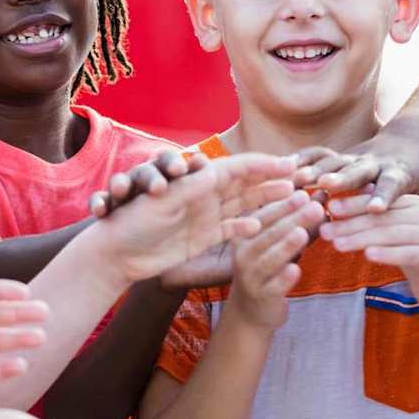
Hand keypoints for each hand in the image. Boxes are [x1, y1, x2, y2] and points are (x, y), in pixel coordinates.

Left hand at [92, 153, 296, 283]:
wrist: (116, 254)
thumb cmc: (133, 221)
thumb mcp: (164, 201)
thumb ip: (192, 187)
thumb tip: (219, 171)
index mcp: (196, 180)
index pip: (237, 167)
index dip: (264, 165)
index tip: (289, 166)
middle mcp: (204, 194)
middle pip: (246, 183)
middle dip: (272, 179)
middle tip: (302, 179)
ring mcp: (205, 216)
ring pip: (243, 204)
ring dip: (267, 201)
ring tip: (294, 199)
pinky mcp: (202, 237)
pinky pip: (230, 229)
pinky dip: (246, 227)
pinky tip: (262, 227)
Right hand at [225, 192, 319, 329]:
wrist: (253, 310)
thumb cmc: (271, 267)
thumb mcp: (281, 242)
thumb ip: (300, 220)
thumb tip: (323, 195)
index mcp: (245, 234)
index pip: (263, 214)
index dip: (283, 202)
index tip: (304, 190)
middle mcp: (243, 254)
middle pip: (269, 233)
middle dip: (292, 218)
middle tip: (314, 206)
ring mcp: (250, 276)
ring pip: (269, 258)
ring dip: (286, 245)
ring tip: (303, 233)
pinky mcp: (262, 297)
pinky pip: (273, 286)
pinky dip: (284, 279)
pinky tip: (295, 270)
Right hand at [295, 136, 418, 219]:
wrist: (411, 139)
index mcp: (400, 173)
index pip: (392, 185)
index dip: (384, 195)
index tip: (377, 208)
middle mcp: (375, 163)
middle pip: (358, 171)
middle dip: (342, 178)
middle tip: (326, 185)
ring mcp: (355, 157)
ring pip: (334, 162)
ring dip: (316, 170)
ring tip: (297, 180)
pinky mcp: (341, 154)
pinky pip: (320, 155)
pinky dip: (304, 159)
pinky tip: (284, 168)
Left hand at [319, 194, 418, 307]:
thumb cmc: (410, 256)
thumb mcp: (392, 235)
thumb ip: (372, 219)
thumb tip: (335, 204)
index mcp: (415, 203)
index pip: (380, 201)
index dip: (353, 204)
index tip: (328, 207)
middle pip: (382, 217)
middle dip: (351, 223)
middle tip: (325, 230)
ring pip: (391, 234)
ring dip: (361, 238)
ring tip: (337, 244)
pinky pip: (407, 253)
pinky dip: (386, 253)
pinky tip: (367, 256)